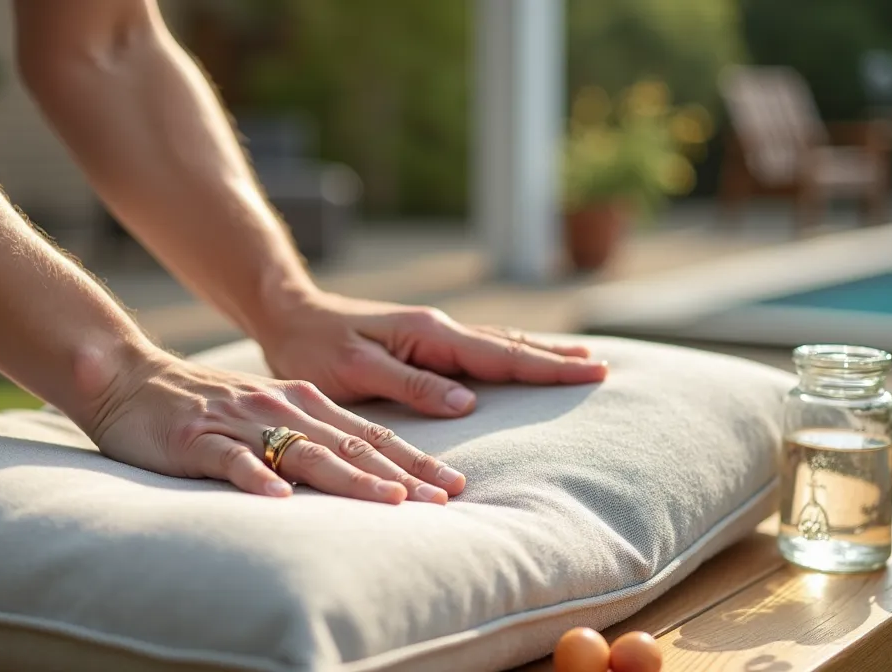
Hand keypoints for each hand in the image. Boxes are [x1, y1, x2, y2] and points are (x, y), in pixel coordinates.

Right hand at [83, 348, 465, 503]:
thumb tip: (367, 470)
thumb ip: (309, 437)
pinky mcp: (198, 439)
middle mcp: (281, 407)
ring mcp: (240, 422)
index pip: (370, 435)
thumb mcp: (266, 412)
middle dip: (401, 474)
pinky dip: (257, 477)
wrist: (126, 377)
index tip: (454, 487)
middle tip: (443, 501)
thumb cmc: (202, 406)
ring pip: (305, 451)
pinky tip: (278, 498)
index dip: (414, 461)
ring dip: (350, 478)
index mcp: (303, 403)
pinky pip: (233, 460)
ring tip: (389, 501)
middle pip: (351, 445)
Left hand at [256, 293, 607, 416]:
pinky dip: (510, 354)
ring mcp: (432, 334)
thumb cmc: (313, 348)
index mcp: (429, 335)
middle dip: (557, 359)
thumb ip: (411, 385)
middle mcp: (437, 330)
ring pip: (498, 345)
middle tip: (604, 369)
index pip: (500, 356)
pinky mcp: (423, 343)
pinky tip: (523, 360)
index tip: (591, 372)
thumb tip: (468, 402)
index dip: (546, 367)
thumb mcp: (356, 370)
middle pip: (509, 346)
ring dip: (540, 354)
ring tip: (581, 361)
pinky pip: (479, 350)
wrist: (288, 315)